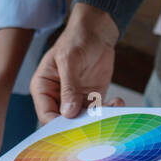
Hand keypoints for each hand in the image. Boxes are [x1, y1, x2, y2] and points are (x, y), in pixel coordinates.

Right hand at [30, 3, 124, 122]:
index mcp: (43, 87)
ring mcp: (75, 99)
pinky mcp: (92, 98)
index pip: (45, 114)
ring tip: (110, 108)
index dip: (57, 125)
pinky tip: (116, 102)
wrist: (97, 32)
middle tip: (94, 123)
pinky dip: (108, 111)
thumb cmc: (76, 40)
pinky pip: (98, 112)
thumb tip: (68, 113)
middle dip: (79, 125)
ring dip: (97, 119)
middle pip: (63, 122)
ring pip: (82, 120)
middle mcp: (57, 97)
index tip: (73, 128)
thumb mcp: (69, 60)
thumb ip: (68, 87)